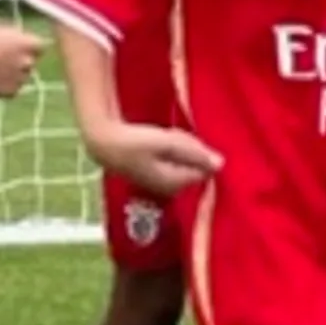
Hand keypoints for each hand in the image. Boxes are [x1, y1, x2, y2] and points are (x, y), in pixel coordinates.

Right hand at [0, 24, 39, 98]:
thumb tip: (29, 47)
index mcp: (26, 43)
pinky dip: (4, 87)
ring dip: (13, 75)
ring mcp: (19, 78)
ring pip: (22, 77)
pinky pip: (12, 90)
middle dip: (20, 61)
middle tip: (1, 58)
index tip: (18, 47)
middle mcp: (27, 61)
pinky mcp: (9, 92)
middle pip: (31, 62)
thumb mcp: (1, 31)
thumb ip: (19, 40)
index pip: (40, 46)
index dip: (28, 47)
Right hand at [88, 121, 221, 194]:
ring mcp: (161, 184)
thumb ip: (197, 154)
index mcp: (177, 183)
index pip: (204, 170)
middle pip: (195, 167)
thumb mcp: (169, 143)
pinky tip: (156, 141)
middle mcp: (171, 189)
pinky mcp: (153, 176)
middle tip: (172, 135)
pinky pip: (172, 162)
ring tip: (163, 136)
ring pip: (183, 164)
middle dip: (190, 150)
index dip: (199, 151)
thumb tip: (222, 164)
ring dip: (179, 148)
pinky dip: (169, 151)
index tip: (183, 138)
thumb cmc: (136, 142)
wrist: (104, 144)